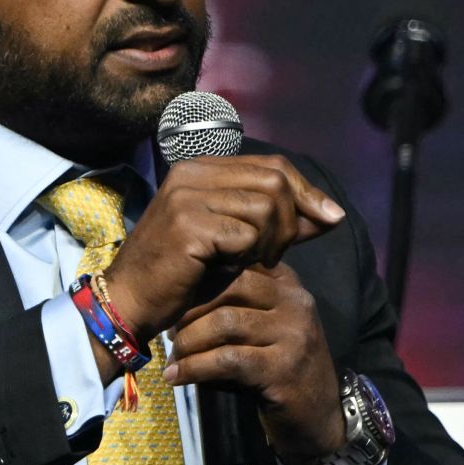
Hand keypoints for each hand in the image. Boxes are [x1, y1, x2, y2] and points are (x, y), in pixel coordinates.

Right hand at [104, 155, 344, 344]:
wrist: (131, 299)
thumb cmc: (184, 272)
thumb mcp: (235, 240)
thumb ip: (278, 223)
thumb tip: (331, 214)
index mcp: (202, 167)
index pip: (273, 164)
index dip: (306, 191)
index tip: (332, 218)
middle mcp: (193, 173)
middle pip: (274, 181)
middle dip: (291, 220)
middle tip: (275, 254)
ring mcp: (187, 195)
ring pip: (264, 208)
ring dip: (269, 242)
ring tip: (249, 262)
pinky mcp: (187, 224)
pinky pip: (245, 235)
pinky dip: (248, 256)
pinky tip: (230, 268)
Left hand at [161, 263, 345, 460]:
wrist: (317, 417)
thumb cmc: (279, 369)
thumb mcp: (263, 327)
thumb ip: (236, 304)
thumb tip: (182, 294)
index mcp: (288, 284)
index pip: (236, 266)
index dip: (200, 282)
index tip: (175, 302)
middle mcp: (295, 302)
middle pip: (229, 286)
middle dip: (191, 309)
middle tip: (169, 330)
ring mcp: (293, 335)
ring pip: (224, 323)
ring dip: (188, 341)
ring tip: (173, 357)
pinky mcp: (283, 369)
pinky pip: (227, 360)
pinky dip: (195, 367)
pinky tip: (177, 377)